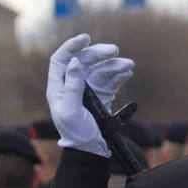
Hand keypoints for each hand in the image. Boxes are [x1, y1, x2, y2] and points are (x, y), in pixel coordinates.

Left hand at [47, 34, 133, 156]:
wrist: (91, 149)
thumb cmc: (76, 133)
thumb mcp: (70, 110)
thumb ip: (72, 86)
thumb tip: (76, 62)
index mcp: (58, 87)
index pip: (62, 60)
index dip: (71, 47)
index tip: (85, 38)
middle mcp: (73, 84)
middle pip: (85, 61)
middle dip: (99, 54)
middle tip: (115, 51)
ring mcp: (89, 89)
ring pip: (101, 70)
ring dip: (115, 65)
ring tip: (128, 65)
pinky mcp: (102, 95)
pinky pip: (111, 80)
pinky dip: (119, 75)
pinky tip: (128, 72)